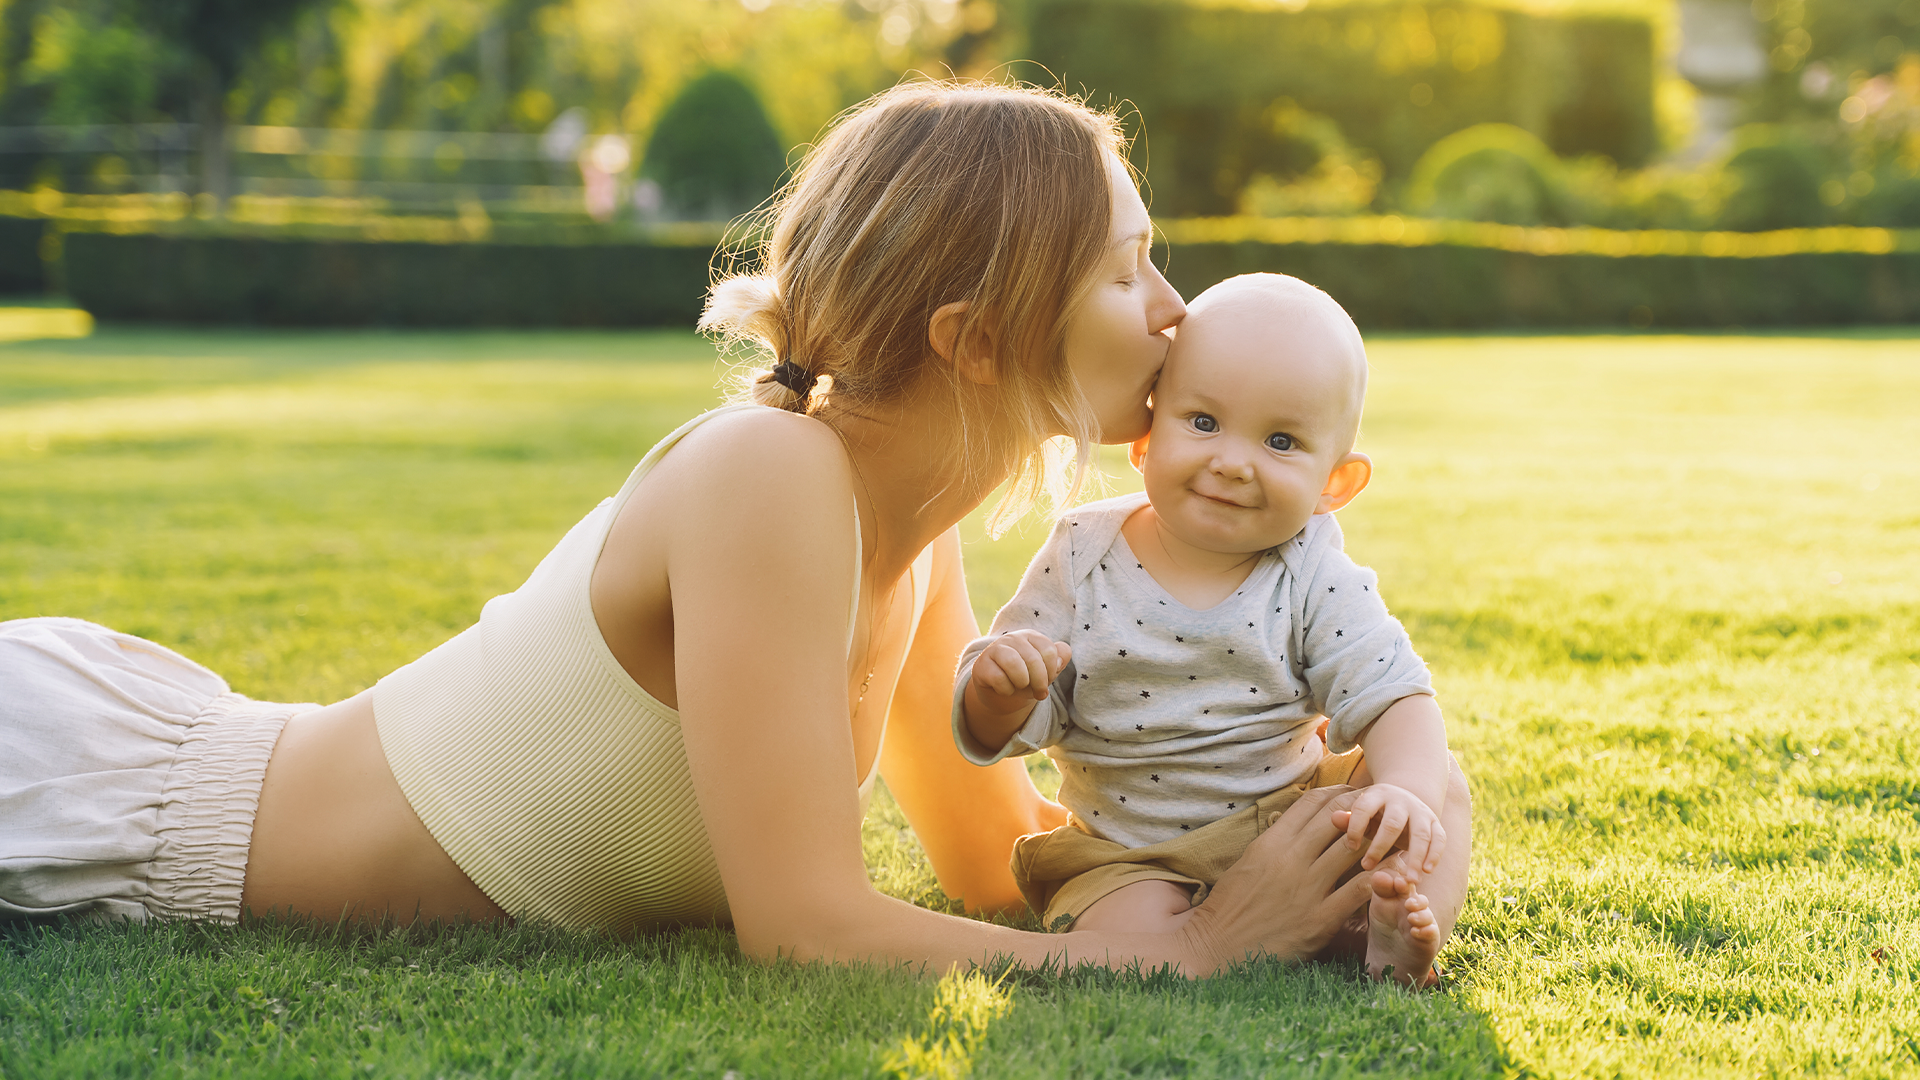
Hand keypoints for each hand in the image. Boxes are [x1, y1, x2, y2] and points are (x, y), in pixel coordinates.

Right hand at [970, 630, 1070, 715]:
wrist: (1001, 693)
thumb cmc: (1027, 678)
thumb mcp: (1047, 671)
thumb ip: (1060, 659)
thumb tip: (1060, 659)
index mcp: (1031, 636)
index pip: (1049, 651)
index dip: (1052, 671)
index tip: (1047, 681)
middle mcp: (1012, 638)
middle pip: (1033, 660)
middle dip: (1040, 682)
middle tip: (1039, 692)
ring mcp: (994, 649)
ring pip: (1014, 664)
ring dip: (1022, 683)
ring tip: (1020, 686)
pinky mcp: (981, 665)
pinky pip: (998, 679)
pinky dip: (1006, 690)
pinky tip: (1005, 689)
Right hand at [1177, 786, 1376, 974]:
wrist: (1218, 947)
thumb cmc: (1230, 906)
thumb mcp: (1248, 862)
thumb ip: (1274, 842)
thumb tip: (1295, 825)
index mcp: (1270, 842)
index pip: (1311, 803)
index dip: (1337, 793)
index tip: (1353, 794)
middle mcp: (1290, 859)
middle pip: (1336, 817)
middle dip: (1363, 808)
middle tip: (1381, 809)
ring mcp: (1306, 888)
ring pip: (1352, 848)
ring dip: (1377, 839)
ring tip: (1394, 837)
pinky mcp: (1319, 919)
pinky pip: (1358, 890)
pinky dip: (1381, 877)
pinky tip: (1395, 872)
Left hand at [1331, 782, 1444, 874]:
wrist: (1405, 799)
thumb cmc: (1376, 814)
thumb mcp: (1362, 813)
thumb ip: (1348, 818)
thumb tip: (1334, 818)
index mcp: (1378, 795)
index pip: (1364, 809)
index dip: (1355, 828)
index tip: (1350, 848)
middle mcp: (1401, 801)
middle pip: (1392, 824)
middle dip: (1380, 847)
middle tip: (1367, 868)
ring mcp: (1421, 811)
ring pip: (1420, 834)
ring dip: (1415, 858)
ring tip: (1409, 880)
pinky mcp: (1435, 822)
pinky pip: (1439, 838)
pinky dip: (1435, 855)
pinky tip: (1427, 872)